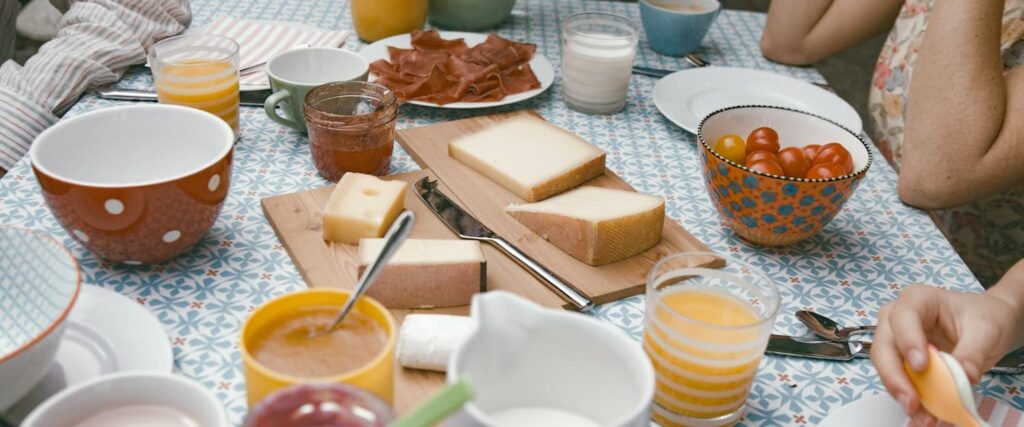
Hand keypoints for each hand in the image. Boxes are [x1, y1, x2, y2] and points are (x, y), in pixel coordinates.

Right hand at [871, 285, 1021, 426]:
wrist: (985, 326)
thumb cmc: (984, 317)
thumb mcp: (986, 330)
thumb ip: (973, 352)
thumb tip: (964, 377)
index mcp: (918, 300)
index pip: (903, 317)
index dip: (908, 341)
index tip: (921, 366)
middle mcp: (897, 318)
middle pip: (884, 345)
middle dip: (894, 375)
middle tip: (911, 400)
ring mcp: (896, 339)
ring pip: (885, 365)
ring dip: (899, 390)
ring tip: (919, 412)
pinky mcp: (901, 360)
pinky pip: (898, 379)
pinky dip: (908, 396)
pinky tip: (922, 412)